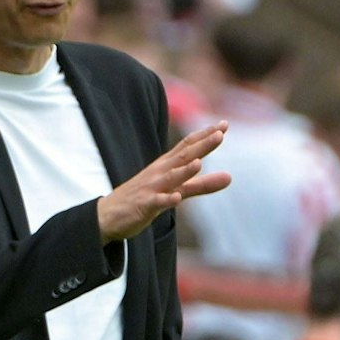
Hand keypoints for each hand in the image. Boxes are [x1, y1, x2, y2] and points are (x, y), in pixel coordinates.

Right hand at [96, 122, 230, 242]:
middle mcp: (160, 172)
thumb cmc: (146, 197)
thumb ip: (203, 185)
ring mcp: (152, 188)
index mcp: (167, 165)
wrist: (109, 215)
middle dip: (202, 145)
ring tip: (200, 162)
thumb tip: (230, 177)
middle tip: (220, 133)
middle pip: (183, 157)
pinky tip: (176, 198)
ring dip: (185, 171)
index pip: (188, 146)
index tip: (224, 124)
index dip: (205, 135)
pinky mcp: (144, 205)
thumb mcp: (178, 189)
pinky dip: (166, 199)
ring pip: (171, 178)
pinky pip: (157, 202)